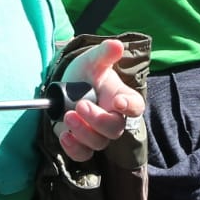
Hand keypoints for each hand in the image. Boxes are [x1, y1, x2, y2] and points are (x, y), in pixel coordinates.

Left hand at [56, 38, 145, 161]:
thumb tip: (116, 45)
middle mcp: (113, 118)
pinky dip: (73, 148)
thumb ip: (104, 54)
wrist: (65, 88)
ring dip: (83, 133)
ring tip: (67, 116)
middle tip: (80, 105)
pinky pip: (83, 154)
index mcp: (122, 98)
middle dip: (98, 120)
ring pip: (98, 143)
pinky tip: (64, 136)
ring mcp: (98, 133)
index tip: (119, 102)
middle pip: (114, 129)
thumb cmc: (86, 73)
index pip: (135, 106)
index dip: (130, 107)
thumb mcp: (92, 60)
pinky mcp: (82, 144)